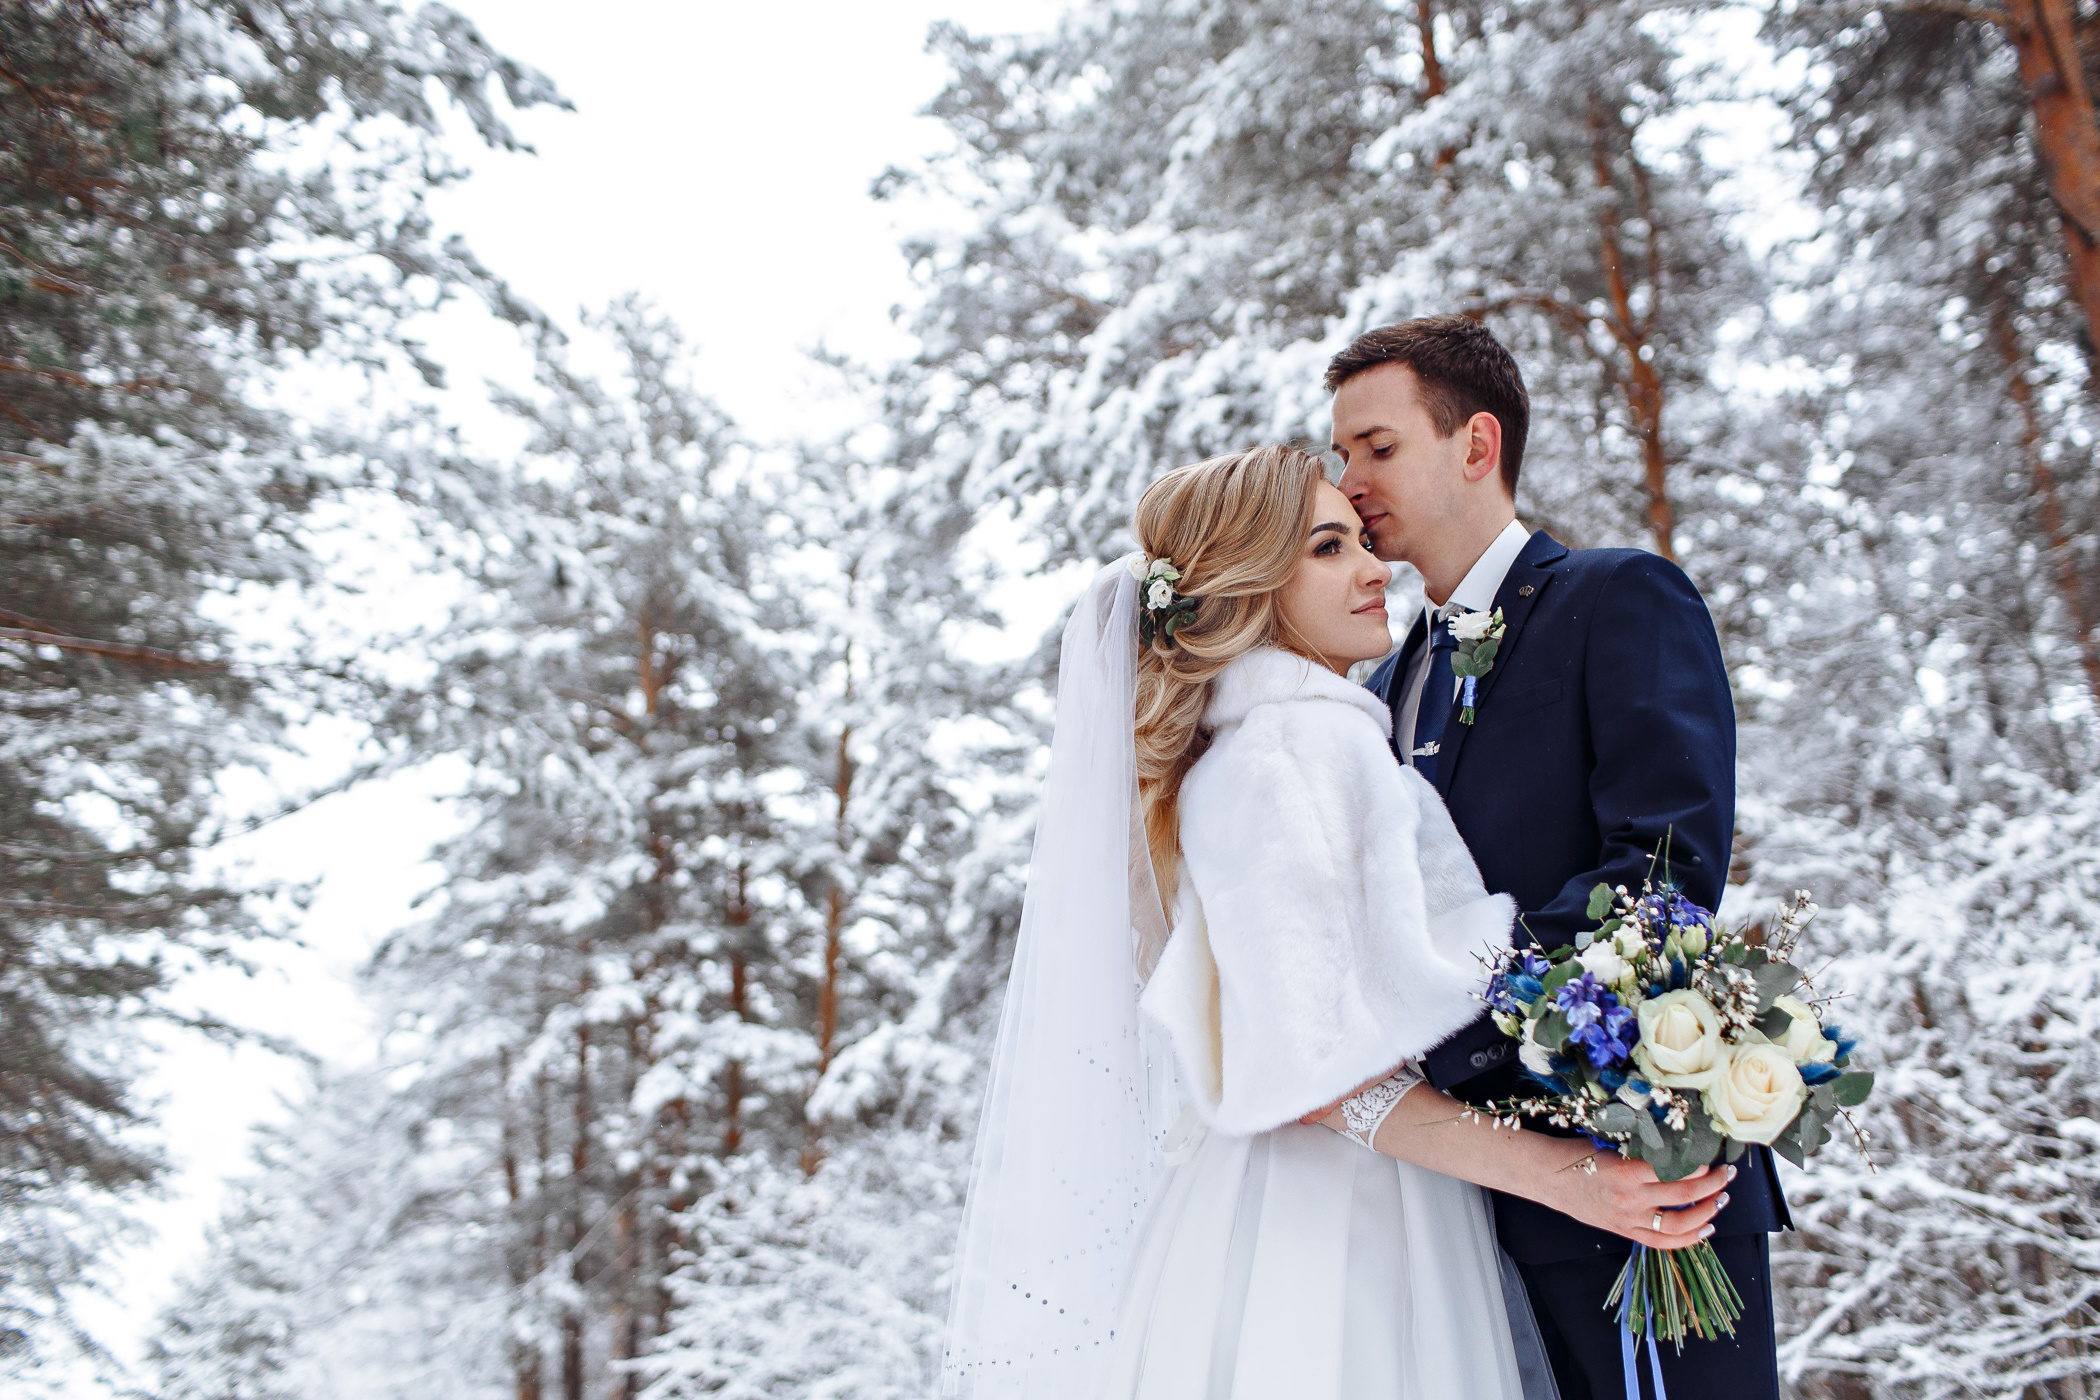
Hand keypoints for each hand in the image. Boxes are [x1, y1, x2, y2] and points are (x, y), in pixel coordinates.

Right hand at [1542, 1150, 1733, 1251]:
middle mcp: (1631, 1199)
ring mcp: (1629, 1219)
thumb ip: (1645, 1148)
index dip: (1699, 1163)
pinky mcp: (1626, 1231)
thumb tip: (1681, 1143)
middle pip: (1684, 1194)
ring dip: (1707, 1211)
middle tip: (1728, 1173)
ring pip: (1680, 1223)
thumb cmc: (1580, 1155)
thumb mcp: (1612, 1143)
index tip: (1711, 1154)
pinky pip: (1664, 1242)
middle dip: (1713, 1184)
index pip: (1675, 1169)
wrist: (1549, 1178)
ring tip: (1722, 1199)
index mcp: (1627, 1171)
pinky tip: (1707, 1228)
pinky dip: (1689, 1238)